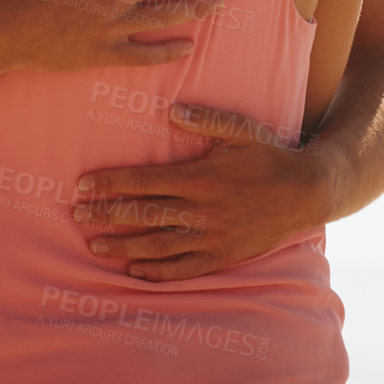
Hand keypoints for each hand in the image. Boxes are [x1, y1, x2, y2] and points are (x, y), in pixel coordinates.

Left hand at [71, 102, 332, 280]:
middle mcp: (203, 210)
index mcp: (202, 177)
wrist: (306, 193)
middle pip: (144, 214)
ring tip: (95, 246)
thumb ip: (206, 120)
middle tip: (77, 217)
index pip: (146, 181)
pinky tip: (135, 271)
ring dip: (124, 246)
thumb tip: (170, 111)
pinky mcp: (222, 256)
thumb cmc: (270, 157)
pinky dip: (158, 272)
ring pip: (158, 244)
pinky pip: (184, 269)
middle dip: (107, 215)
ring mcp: (212, 237)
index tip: (84, 185)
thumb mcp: (242, 131)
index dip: (111, 183)